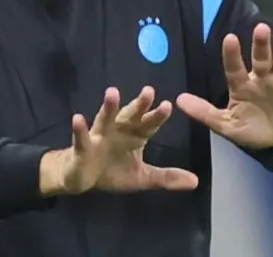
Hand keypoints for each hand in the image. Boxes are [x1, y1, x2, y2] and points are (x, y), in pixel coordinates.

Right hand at [39, 86, 198, 195]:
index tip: (168, 105)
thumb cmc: (112, 171)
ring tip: (112, 93)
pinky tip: (78, 118)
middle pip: (130, 115)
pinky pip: (82, 137)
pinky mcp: (82, 147)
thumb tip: (195, 181)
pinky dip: (79, 129)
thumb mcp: (142, 177)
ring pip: (105, 119)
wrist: (81, 177)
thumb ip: (166, 177)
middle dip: (139, 104)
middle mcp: (118, 130)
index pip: (148, 124)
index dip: (157, 116)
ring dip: (109, 107)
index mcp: (134, 136)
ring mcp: (99, 136)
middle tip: (149, 91)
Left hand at [176, 15, 272, 148]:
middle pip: (261, 58)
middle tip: (261, 27)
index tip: (229, 38)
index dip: (232, 55)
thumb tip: (178, 100)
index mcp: (242, 86)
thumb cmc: (255, 131)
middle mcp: (262, 78)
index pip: (235, 68)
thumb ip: (205, 113)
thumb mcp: (228, 126)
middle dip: (261, 43)